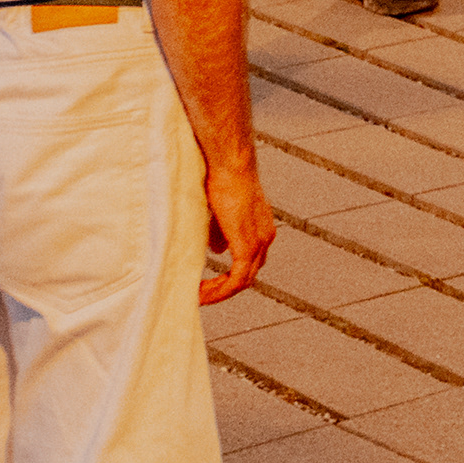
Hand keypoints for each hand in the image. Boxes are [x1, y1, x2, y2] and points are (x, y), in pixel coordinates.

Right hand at [200, 159, 276, 304]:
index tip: (207, 284)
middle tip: (199, 295)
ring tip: (198, 297)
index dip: (229, 277)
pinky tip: (201, 293)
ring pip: (243, 281)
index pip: (249, 262)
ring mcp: (260, 242)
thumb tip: (217, 249)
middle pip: (248, 275)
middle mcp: (266, 237)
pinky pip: (237, 279)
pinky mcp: (248, 245)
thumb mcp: (221, 212)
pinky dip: (220, 290)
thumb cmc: (222, 180)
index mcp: (262, 229)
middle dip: (223, 289)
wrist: (230, 166)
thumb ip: (221, 232)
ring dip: (219, 293)